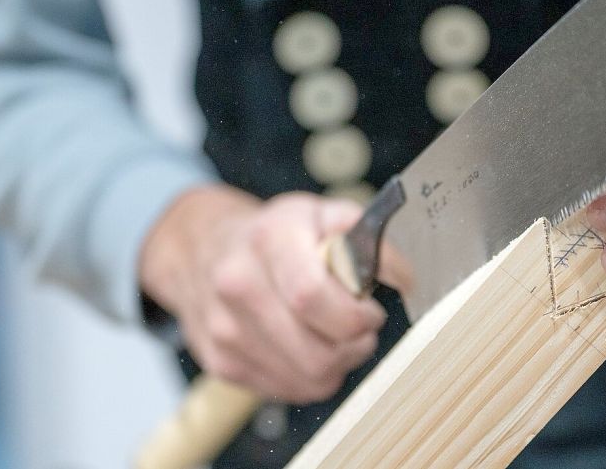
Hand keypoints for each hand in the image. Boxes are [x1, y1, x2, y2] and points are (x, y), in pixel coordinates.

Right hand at [139, 186, 385, 402]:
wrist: (201, 247)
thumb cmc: (274, 233)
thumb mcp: (322, 213)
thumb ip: (368, 237)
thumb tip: (404, 277)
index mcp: (269, 240)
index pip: (311, 296)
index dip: (354, 315)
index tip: (370, 310)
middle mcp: (238, 284)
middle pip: (315, 352)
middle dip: (354, 346)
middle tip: (361, 327)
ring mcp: (224, 329)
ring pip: (307, 379)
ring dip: (338, 364)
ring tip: (338, 337)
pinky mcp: (221, 362)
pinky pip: (287, 391)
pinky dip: (310, 377)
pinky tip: (309, 347)